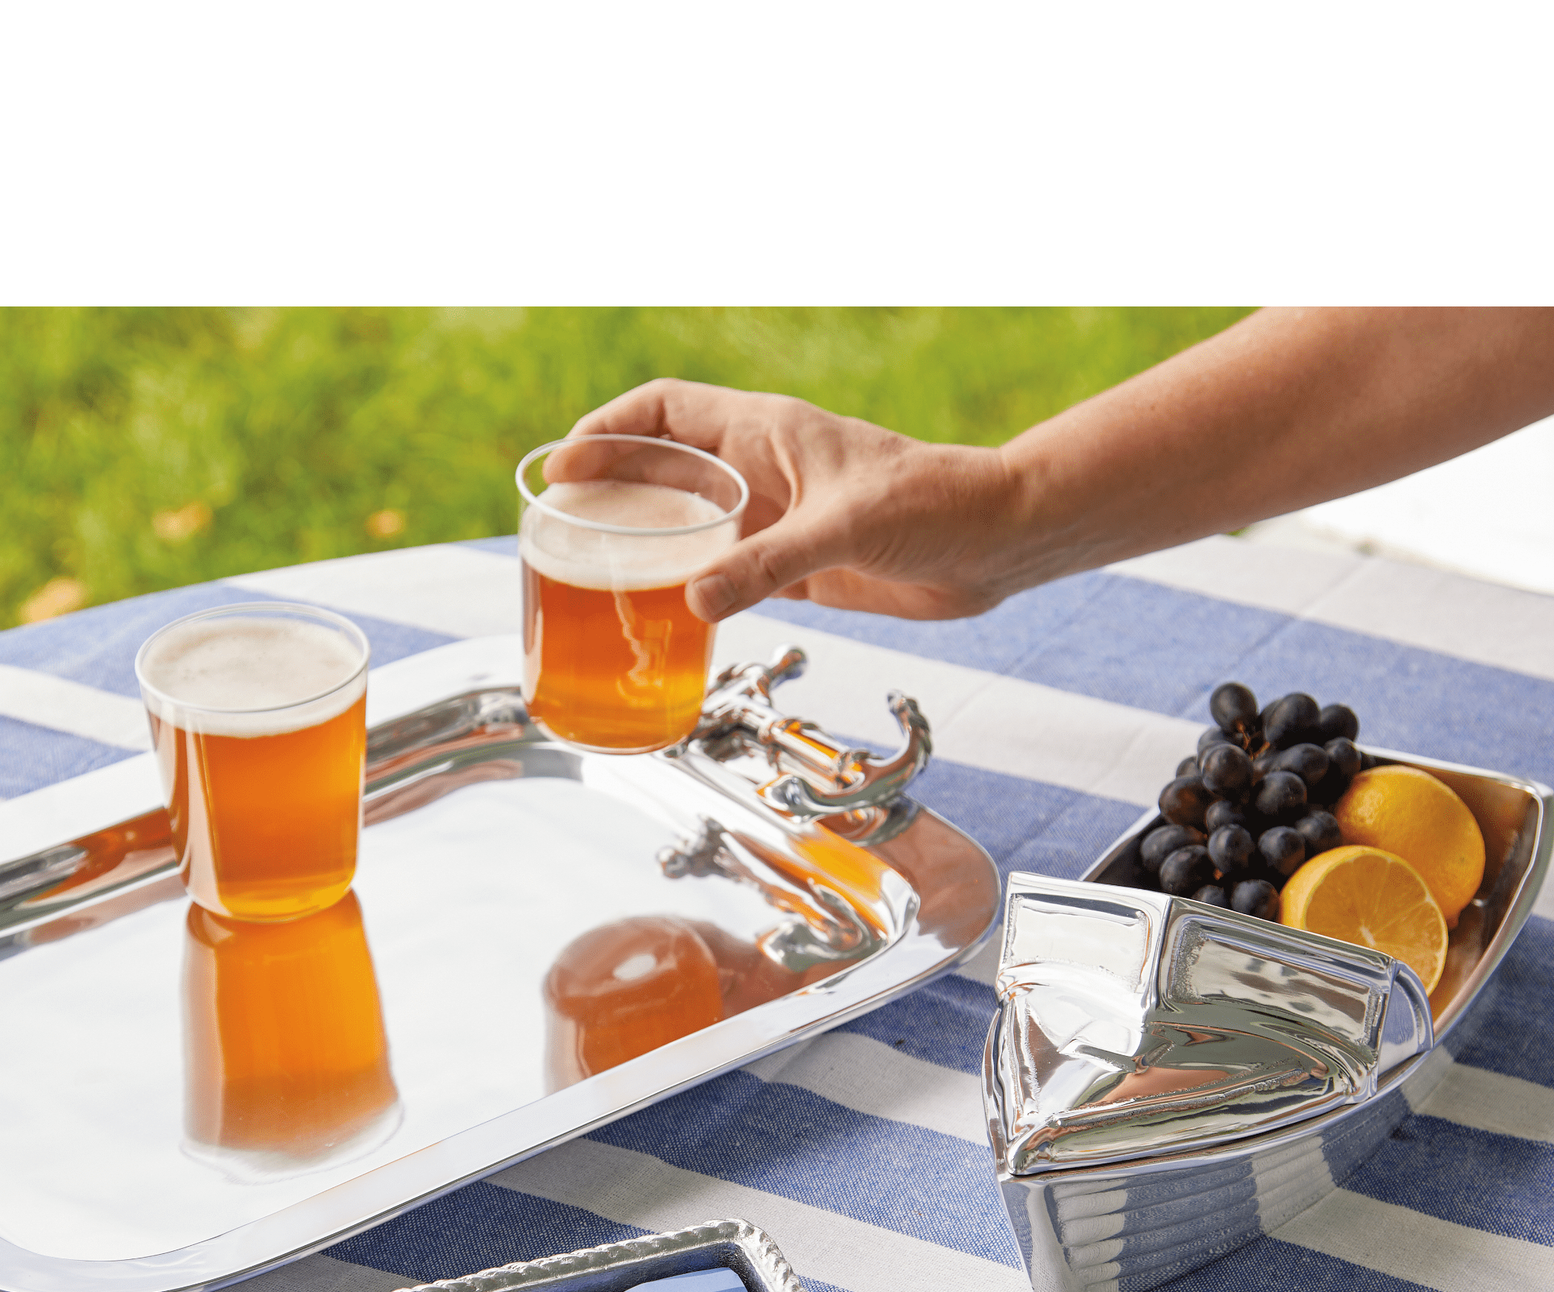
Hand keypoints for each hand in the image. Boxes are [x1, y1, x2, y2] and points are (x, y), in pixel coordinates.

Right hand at [569, 379, 1021, 623]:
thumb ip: (768, 565)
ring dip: (642, 544)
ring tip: (591, 575)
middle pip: (661, 469)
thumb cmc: (937, 504)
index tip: (565, 465)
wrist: (995, 543)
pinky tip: (659, 617)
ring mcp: (775, 520)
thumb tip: (694, 602)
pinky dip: (685, 592)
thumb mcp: (846, 529)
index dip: (609, 431)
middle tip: (558, 527)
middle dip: (608, 491)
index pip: (666, 411)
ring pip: (686, 525)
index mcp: (766, 433)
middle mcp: (763, 472)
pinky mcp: (795, 567)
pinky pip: (721, 576)